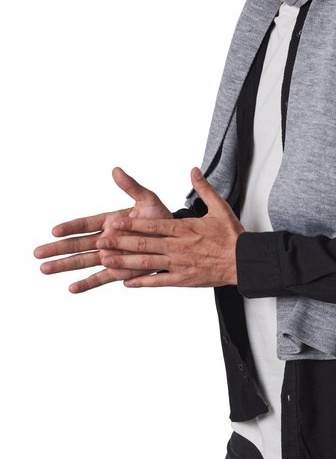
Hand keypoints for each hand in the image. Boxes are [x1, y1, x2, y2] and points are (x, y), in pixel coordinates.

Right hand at [34, 167, 171, 292]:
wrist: (174, 239)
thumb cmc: (160, 217)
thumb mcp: (147, 200)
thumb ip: (131, 187)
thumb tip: (116, 170)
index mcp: (110, 221)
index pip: (85, 224)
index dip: (70, 227)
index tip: (54, 231)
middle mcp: (106, 239)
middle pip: (77, 244)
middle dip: (57, 249)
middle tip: (36, 253)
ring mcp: (111, 255)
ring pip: (83, 261)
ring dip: (64, 265)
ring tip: (44, 269)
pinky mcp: (119, 269)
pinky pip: (101, 277)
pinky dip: (87, 283)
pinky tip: (72, 288)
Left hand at [96, 168, 242, 287]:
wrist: (245, 261)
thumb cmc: (232, 235)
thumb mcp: (219, 207)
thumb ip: (204, 188)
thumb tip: (193, 170)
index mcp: (184, 229)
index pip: (153, 225)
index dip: (132, 224)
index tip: (115, 221)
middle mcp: (178, 247)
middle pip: (144, 245)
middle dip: (121, 243)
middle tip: (100, 242)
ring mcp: (179, 265)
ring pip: (147, 264)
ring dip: (125, 263)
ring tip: (106, 261)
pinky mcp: (183, 280)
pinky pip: (159, 282)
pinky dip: (142, 282)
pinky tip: (127, 283)